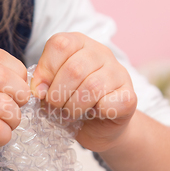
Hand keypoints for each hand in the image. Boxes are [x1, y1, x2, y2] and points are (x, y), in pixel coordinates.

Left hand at [30, 32, 136, 152]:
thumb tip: (39, 90)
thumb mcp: (51, 86)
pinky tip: (93, 113)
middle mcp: (101, 52)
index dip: (46, 70)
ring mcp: (118, 72)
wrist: (99, 127)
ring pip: (91, 87)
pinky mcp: (130, 96)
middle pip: (74, 68)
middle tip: (54, 107)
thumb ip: (42, 82)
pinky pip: (109, 103)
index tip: (41, 91)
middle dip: (57, 94)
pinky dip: (95, 113)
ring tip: (69, 113)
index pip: (60, 44)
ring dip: (73, 106)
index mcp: (79, 43)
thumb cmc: (71, 101)